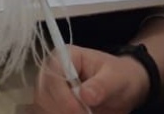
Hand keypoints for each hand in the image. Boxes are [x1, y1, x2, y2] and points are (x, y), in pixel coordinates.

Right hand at [30, 44, 149, 113]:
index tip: (80, 112)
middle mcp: (51, 71)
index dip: (62, 96)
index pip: (52, 75)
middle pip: (43, 94)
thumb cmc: (119, 76)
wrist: (121, 88)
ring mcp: (49, 88)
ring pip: (42, 107)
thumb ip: (102, 85)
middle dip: (61, 110)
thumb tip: (86, 95)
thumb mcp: (116, 78)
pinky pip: (46, 112)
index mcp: (64, 56)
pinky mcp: (51, 103)